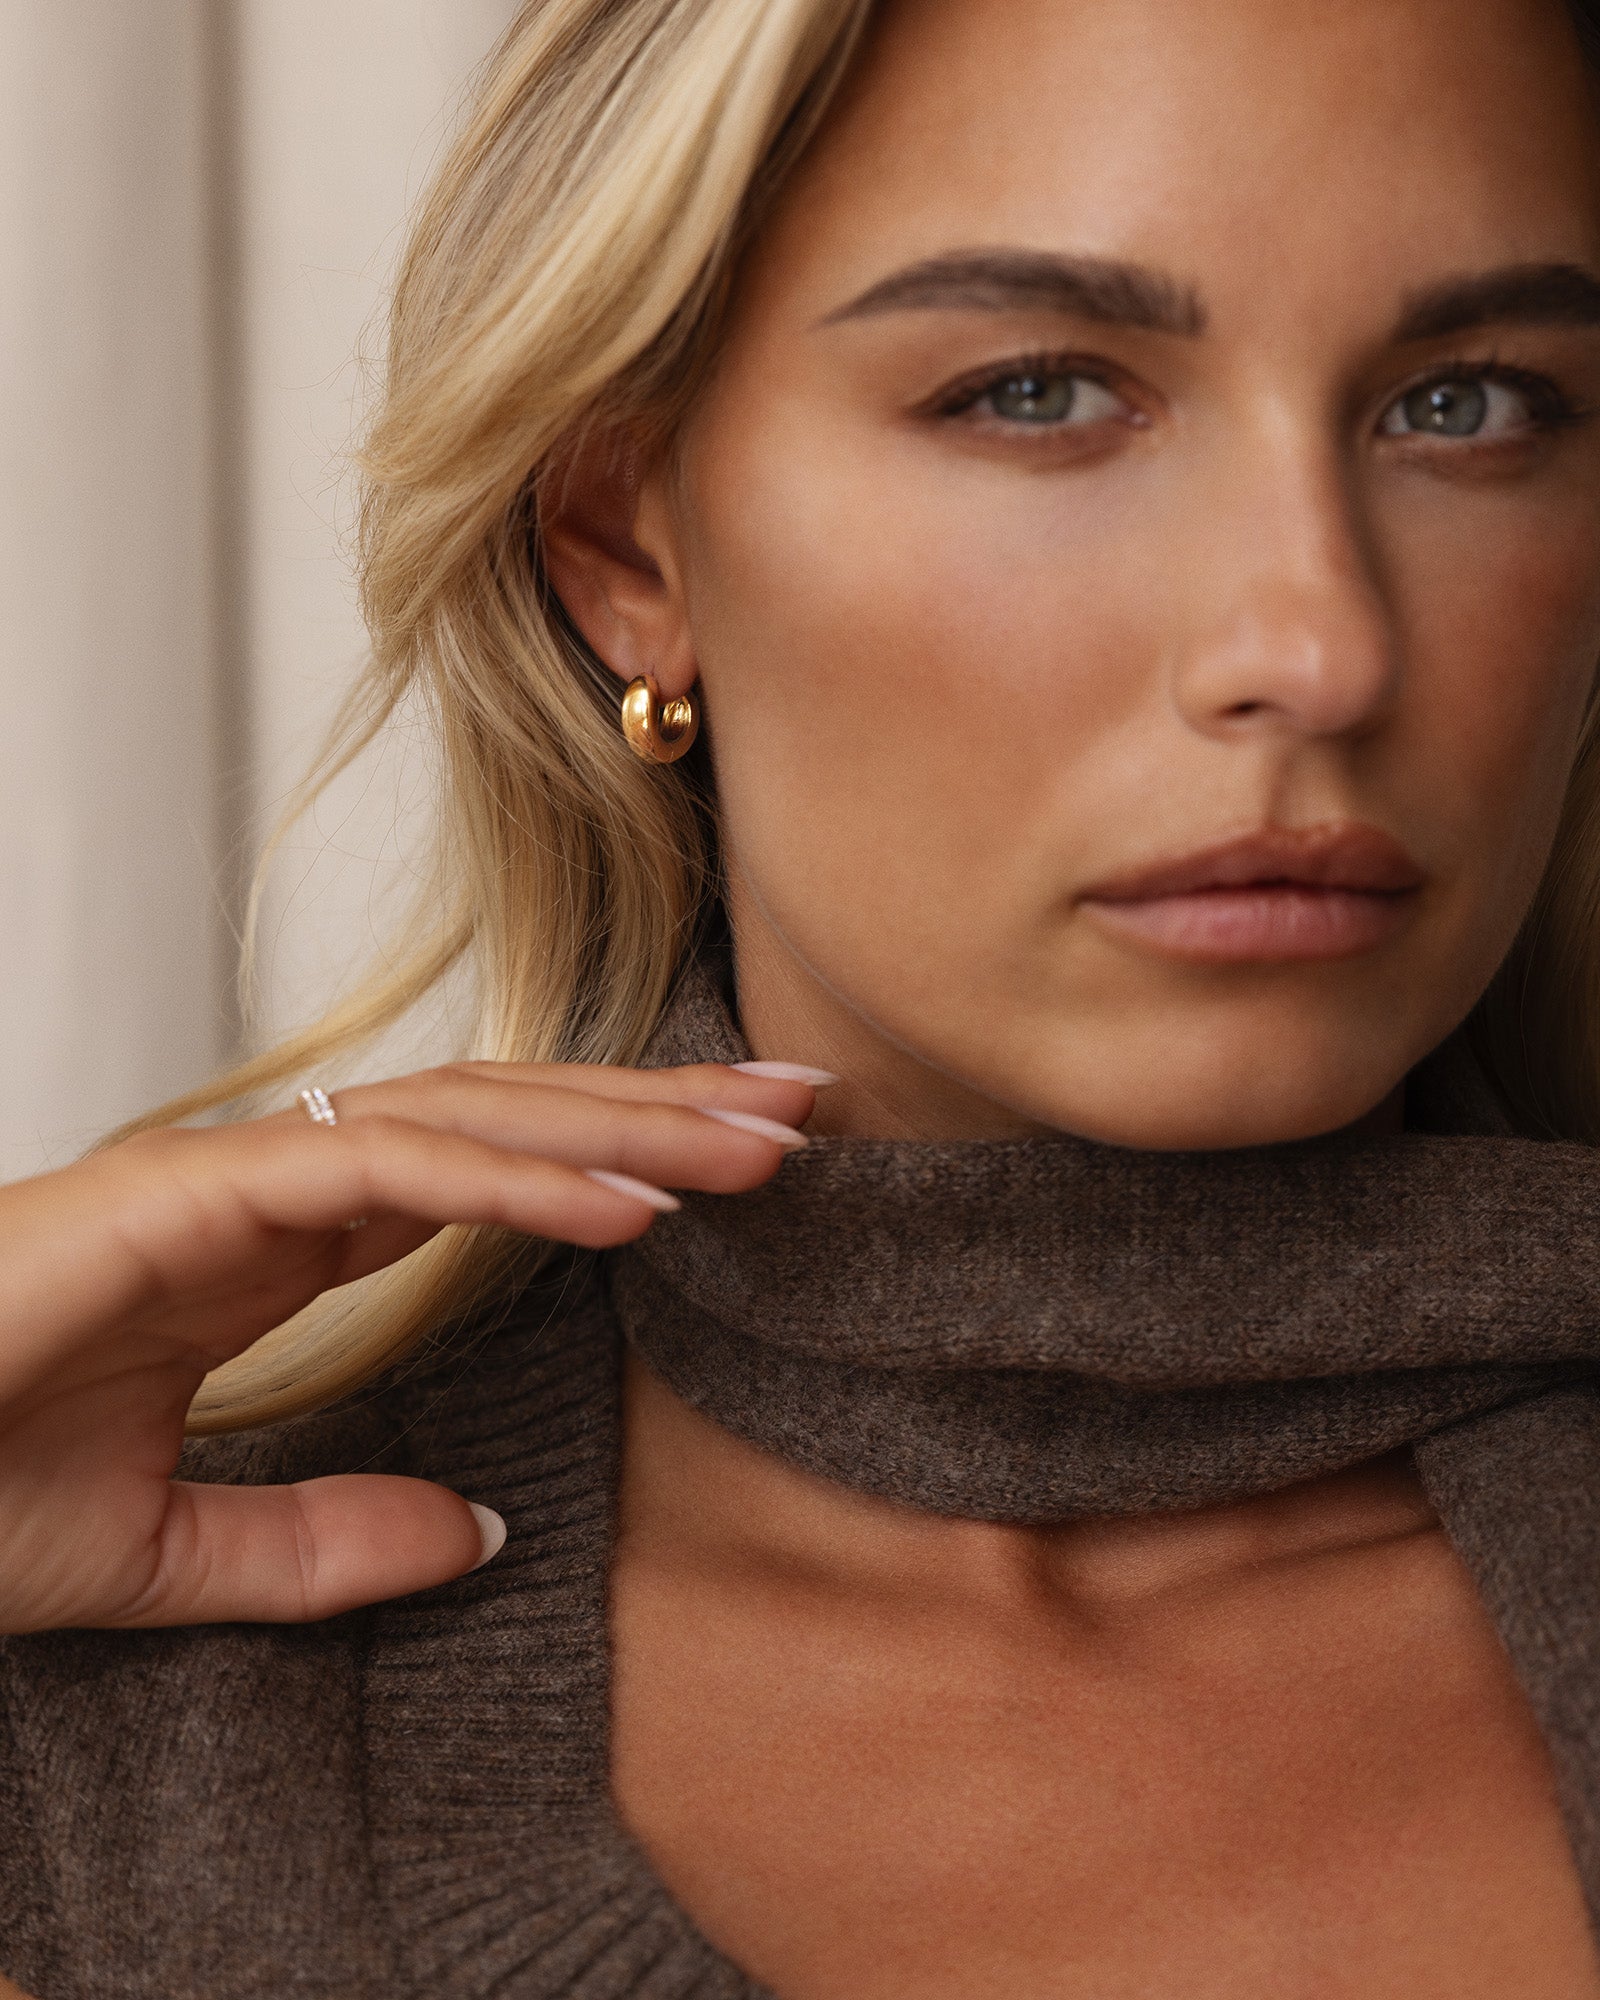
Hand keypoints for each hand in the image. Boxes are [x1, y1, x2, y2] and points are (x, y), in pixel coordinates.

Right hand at [0, 1058, 821, 1633]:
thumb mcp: (175, 1557)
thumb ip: (325, 1544)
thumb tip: (480, 1539)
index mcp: (285, 1242)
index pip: (489, 1169)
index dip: (619, 1157)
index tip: (741, 1166)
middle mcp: (277, 1184)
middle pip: (508, 1118)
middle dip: (660, 1109)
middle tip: (803, 1111)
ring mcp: (234, 1174)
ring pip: (466, 1118)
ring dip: (620, 1124)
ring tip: (758, 1143)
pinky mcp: (187, 1192)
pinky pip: (379, 1168)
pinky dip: (510, 1178)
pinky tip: (625, 1200)